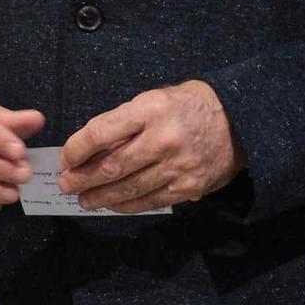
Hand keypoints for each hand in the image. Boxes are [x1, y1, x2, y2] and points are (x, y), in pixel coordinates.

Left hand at [58, 80, 242, 213]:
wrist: (239, 121)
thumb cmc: (188, 105)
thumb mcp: (156, 99)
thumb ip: (126, 122)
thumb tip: (91, 150)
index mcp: (151, 109)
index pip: (103, 131)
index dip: (78, 148)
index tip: (66, 157)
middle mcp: (163, 138)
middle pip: (113, 165)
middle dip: (83, 178)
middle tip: (66, 184)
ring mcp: (177, 166)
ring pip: (129, 188)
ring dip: (101, 197)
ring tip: (83, 199)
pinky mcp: (188, 187)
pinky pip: (150, 201)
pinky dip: (126, 205)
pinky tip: (112, 205)